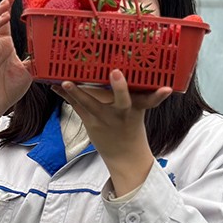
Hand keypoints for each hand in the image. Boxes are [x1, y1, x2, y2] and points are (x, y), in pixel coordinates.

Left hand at [53, 69, 171, 193]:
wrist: (124, 155)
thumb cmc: (130, 126)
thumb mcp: (138, 109)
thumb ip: (135, 91)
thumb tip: (126, 66)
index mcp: (138, 109)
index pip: (152, 101)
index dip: (160, 95)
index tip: (167, 88)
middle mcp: (122, 114)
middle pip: (124, 100)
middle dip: (120, 87)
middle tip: (116, 72)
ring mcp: (105, 119)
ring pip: (91, 104)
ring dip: (77, 92)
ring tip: (66, 82)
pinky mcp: (90, 123)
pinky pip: (77, 107)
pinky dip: (66, 96)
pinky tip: (55, 85)